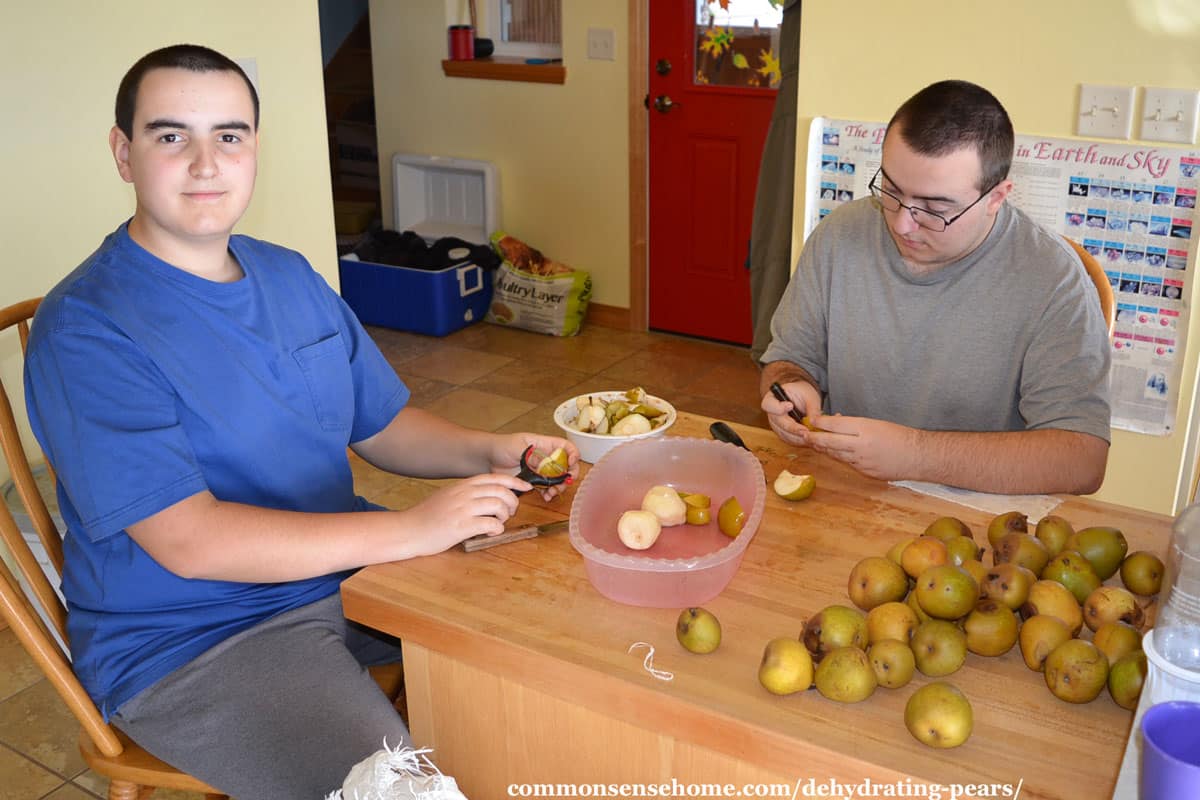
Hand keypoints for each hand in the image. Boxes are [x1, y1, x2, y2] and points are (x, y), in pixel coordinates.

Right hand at [399, 473, 529, 555]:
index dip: (514, 482)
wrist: (408, 530)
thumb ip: (467, 493)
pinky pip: (490, 523)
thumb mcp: (448, 496)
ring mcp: (463, 509)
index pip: (494, 478)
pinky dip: (497, 528)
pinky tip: (491, 532)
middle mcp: (464, 494)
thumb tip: (489, 495)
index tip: (526, 488)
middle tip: (510, 512)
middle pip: (500, 490)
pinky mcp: (461, 526)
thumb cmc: (428, 516)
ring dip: (505, 516)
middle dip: (512, 502)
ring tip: (499, 523)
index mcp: (462, 485)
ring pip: (498, 505)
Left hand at [491, 432, 580, 501]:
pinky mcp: (535, 481)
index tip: (571, 463)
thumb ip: (534, 456)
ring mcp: (541, 469)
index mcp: (545, 444)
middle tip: (564, 483)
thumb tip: (548, 464)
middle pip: (567, 465)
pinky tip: (546, 496)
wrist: (488, 459)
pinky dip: (549, 493)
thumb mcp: (518, 447)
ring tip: (552, 492)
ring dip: (559, 487)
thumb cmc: (502, 446)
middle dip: (568, 475)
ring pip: (559, 478)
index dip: (573, 454)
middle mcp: (546, 457)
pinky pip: (547, 488)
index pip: (566, 447)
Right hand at [761, 380, 821, 445]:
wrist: (802, 399)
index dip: (777, 407)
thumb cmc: (802, 394)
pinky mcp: (783, 434)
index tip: (790, 405)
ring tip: (810, 437)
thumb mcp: (808, 395)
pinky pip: (789, 440)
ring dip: (797, 437)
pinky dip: (799, 441)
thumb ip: (812, 407)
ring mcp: (776, 426)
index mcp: (772, 399)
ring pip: (784, 434)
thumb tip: (815, 420)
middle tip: (805, 430)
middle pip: (778, 423)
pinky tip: (810, 440)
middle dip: (792, 428)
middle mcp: (772, 414)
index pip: (769, 405)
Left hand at [803, 415, 918, 480]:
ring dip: (825, 449)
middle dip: (814, 439)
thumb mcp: (876, 424)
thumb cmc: (899, 436)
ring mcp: (862, 461)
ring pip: (836, 454)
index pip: (836, 425)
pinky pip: (848, 463)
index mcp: (866, 429)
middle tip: (804, 435)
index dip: (821, 423)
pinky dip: (840, 457)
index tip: (812, 420)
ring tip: (815, 444)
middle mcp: (861, 445)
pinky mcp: (865, 472)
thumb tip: (834, 424)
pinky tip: (834, 453)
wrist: (918, 456)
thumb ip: (855, 426)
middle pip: (830, 442)